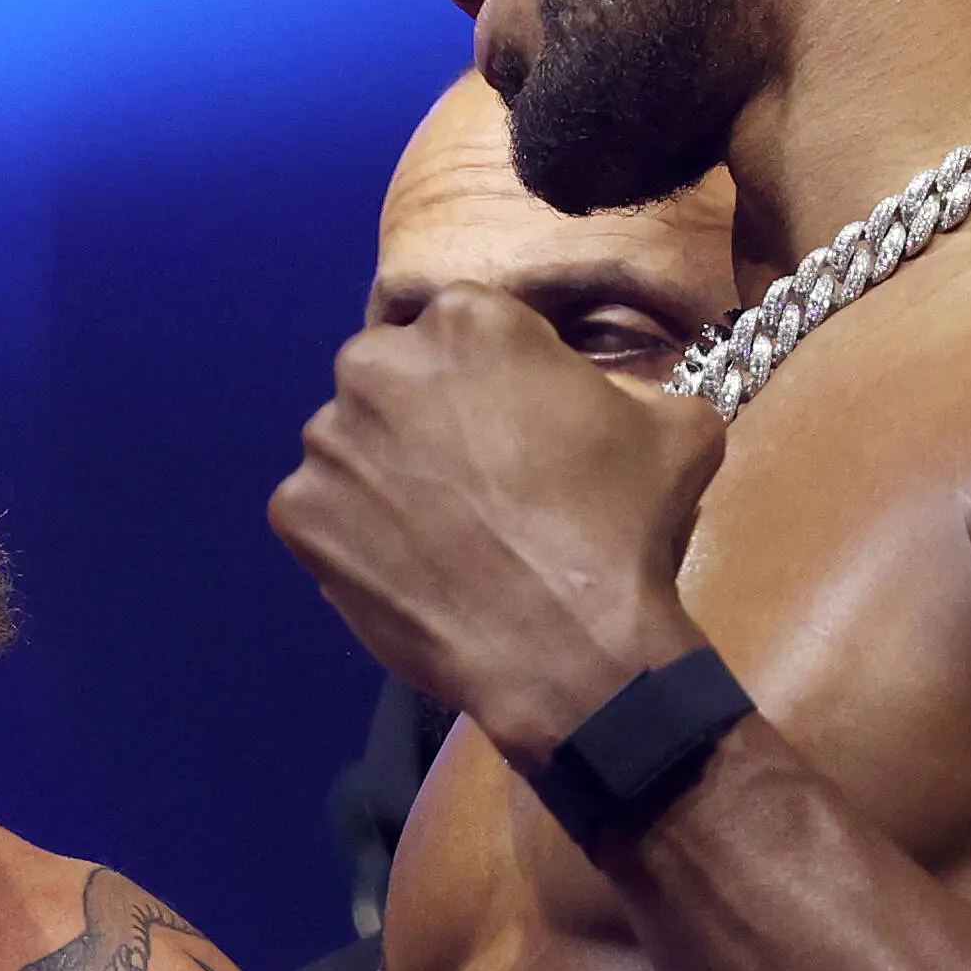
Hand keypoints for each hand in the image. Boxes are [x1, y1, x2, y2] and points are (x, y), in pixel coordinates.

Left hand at [268, 284, 719, 763]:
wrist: (567, 650)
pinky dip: (354, 537)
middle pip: (392, 376)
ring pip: (350, 444)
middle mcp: (378, 364)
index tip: (514, 429)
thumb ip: (626, 387)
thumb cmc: (624, 528)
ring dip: (383, 474)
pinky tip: (406, 570)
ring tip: (437, 534)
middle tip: (469, 481)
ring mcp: (328, 441)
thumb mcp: (674, 426)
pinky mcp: (296, 514)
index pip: (464, 329)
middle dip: (423, 415)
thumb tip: (606, 398)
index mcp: (468, 320)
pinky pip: (322, 514)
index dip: (492, 380)